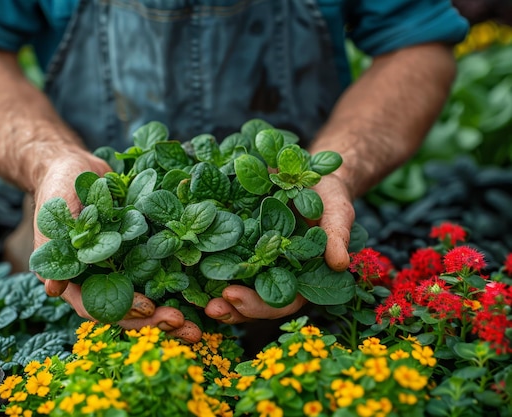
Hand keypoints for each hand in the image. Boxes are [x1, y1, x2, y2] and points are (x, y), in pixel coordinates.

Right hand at [32, 150, 201, 342]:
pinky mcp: (137, 254)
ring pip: (144, 299)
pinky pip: (156, 274)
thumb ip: (54, 248)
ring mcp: (118, 268)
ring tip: (195, 323)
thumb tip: (52, 290)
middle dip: (152, 321)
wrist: (75, 167)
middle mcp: (97, 280)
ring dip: (168, 312)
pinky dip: (175, 286)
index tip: (148, 309)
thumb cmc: (58, 189)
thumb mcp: (54, 215)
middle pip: (125, 310)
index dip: (121, 311)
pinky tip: (198, 296)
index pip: (95, 306)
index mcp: (73, 279)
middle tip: (181, 324)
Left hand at [205, 172, 353, 323]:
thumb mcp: (337, 213)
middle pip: (253, 300)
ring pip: (236, 284)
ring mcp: (256, 259)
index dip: (259, 305)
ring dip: (216, 295)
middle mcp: (275, 273)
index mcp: (300, 276)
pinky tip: (189, 261)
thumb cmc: (328, 197)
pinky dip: (206, 262)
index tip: (235, 298)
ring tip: (198, 299)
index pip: (281, 301)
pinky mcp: (239, 241)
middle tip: (212, 307)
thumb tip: (339, 264)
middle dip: (232, 307)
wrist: (309, 174)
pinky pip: (222, 256)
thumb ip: (336, 236)